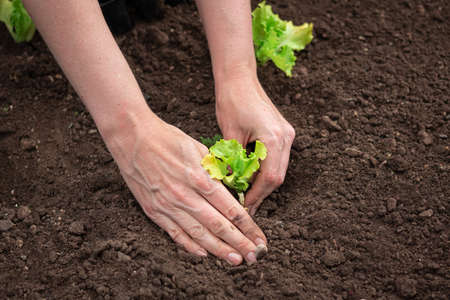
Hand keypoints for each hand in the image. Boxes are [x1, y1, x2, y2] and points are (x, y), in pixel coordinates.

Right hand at [104, 113, 266, 264]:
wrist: (132, 138)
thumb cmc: (167, 139)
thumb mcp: (199, 148)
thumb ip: (215, 171)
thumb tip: (231, 190)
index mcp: (201, 178)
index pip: (232, 210)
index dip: (249, 227)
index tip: (260, 238)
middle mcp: (186, 196)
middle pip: (219, 227)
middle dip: (240, 243)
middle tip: (255, 256)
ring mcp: (169, 206)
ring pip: (199, 235)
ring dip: (219, 250)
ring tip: (236, 260)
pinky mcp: (154, 211)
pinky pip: (175, 233)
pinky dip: (190, 246)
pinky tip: (204, 254)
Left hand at [215, 73, 294, 214]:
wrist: (239, 77)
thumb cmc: (232, 101)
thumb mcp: (229, 135)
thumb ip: (233, 163)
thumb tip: (231, 187)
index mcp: (274, 138)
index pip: (269, 178)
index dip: (256, 195)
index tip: (243, 205)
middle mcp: (286, 137)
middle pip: (278, 176)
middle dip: (260, 192)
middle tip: (244, 204)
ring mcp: (286, 134)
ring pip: (278, 169)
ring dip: (262, 182)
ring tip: (244, 193)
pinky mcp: (282, 132)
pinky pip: (276, 159)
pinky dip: (264, 170)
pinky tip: (249, 176)